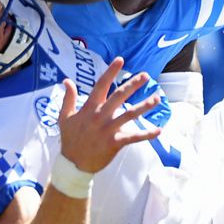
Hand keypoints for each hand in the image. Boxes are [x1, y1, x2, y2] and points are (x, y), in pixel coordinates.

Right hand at [58, 57, 161, 172]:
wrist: (73, 164)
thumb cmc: (70, 139)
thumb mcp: (64, 117)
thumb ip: (68, 98)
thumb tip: (67, 81)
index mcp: (89, 108)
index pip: (101, 85)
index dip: (110, 72)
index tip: (120, 60)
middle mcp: (100, 116)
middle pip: (119, 96)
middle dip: (133, 85)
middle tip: (145, 76)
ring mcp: (108, 130)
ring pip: (129, 115)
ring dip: (144, 106)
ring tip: (157, 98)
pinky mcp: (115, 143)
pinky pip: (133, 137)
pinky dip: (146, 134)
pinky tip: (158, 130)